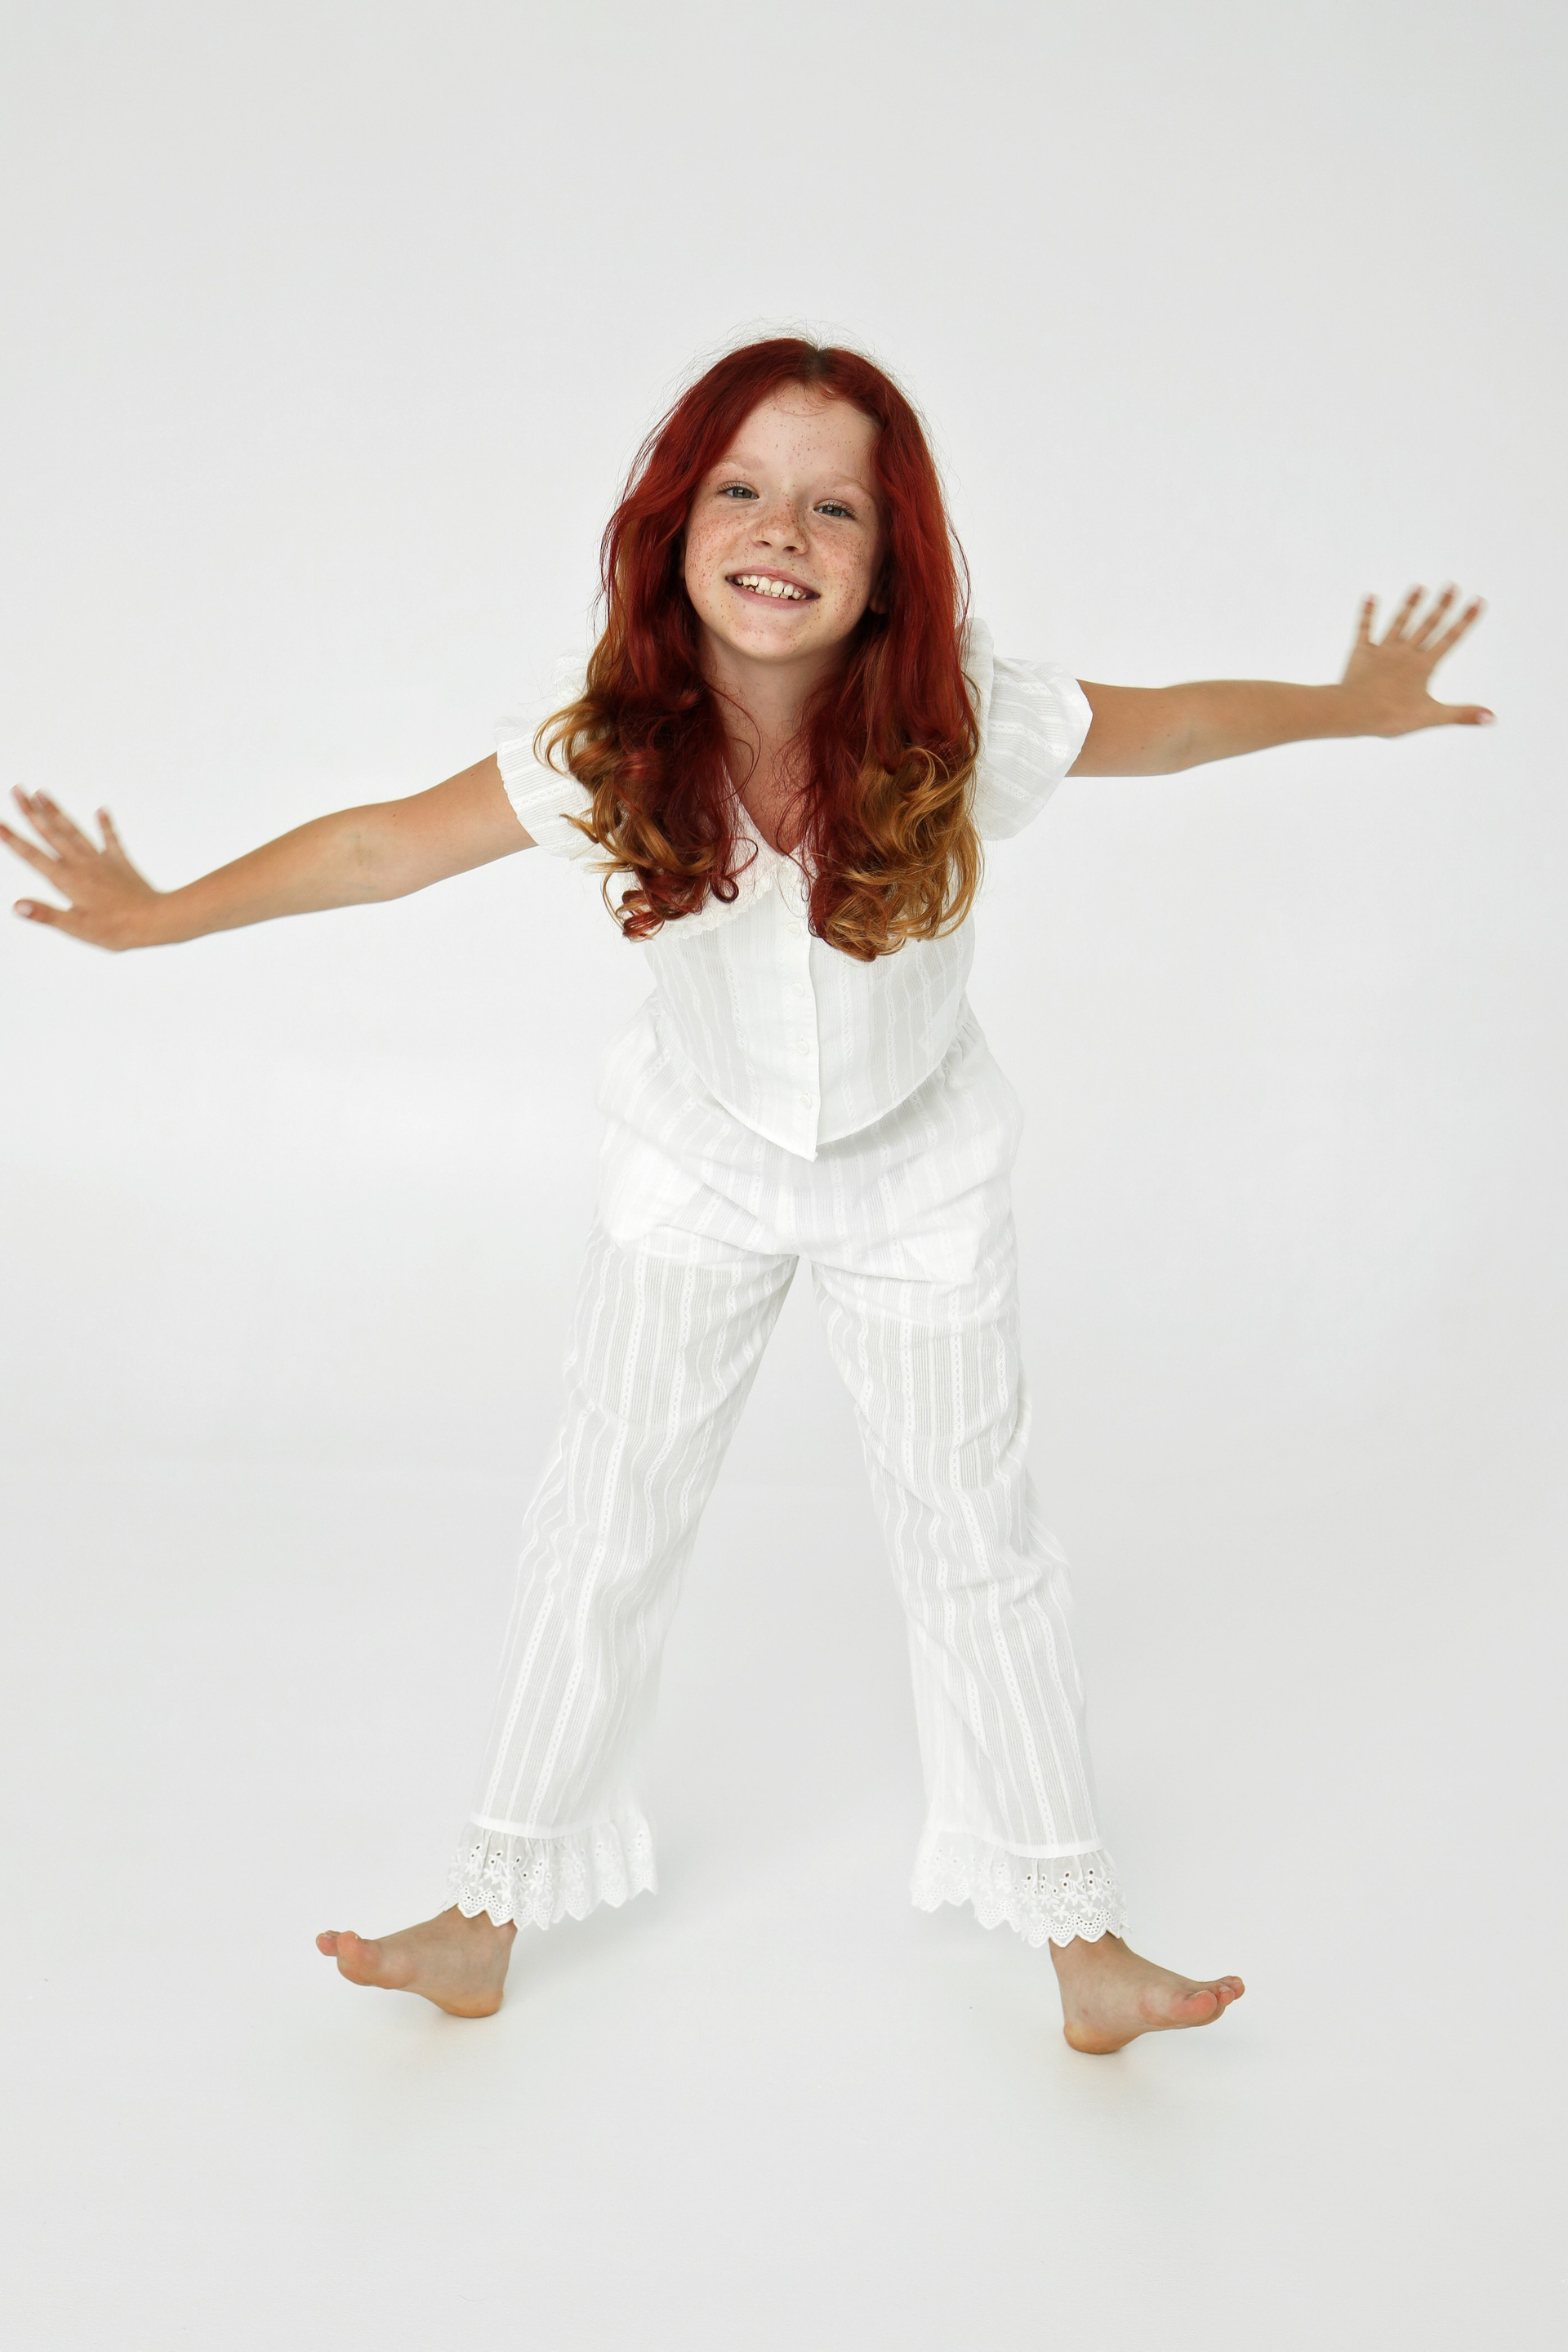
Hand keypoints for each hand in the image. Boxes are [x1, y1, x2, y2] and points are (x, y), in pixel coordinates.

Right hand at [2, 788, 165, 948]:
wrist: (157, 920)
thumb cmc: (117, 930)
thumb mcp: (77, 928)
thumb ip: (46, 915)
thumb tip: (17, 906)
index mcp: (68, 880)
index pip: (34, 857)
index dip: (14, 840)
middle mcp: (82, 864)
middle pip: (51, 834)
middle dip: (31, 812)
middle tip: (16, 789)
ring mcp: (101, 861)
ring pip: (74, 831)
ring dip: (57, 812)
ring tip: (43, 792)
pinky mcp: (120, 863)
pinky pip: (111, 839)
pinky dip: (106, 825)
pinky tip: (101, 810)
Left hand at [1339, 586, 1491, 735]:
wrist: (1352, 712)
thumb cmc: (1391, 717)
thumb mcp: (1431, 717)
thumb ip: (1462, 715)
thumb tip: (1492, 718)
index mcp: (1423, 666)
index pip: (1450, 639)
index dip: (1466, 620)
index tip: (1478, 600)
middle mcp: (1405, 653)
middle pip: (1427, 625)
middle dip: (1441, 605)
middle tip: (1451, 584)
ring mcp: (1383, 651)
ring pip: (1399, 623)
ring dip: (1409, 605)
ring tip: (1418, 586)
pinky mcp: (1361, 653)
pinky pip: (1364, 629)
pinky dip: (1367, 613)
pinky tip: (1370, 596)